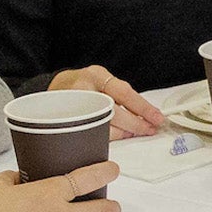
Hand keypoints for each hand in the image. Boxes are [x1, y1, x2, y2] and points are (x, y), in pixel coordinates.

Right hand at [47, 66, 166, 138]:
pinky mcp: (68, 121)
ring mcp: (74, 106)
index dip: (143, 108)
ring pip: (103, 125)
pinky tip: (117, 134)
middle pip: (114, 111)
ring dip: (124, 132)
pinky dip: (108, 136)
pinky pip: (92, 133)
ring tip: (134, 132)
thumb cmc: (83, 84)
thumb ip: (120, 94)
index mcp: (96, 75)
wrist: (54, 87)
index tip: (157, 118)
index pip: (123, 92)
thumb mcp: (101, 79)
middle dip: (135, 124)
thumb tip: (147, 114)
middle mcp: (84, 89)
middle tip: (148, 129)